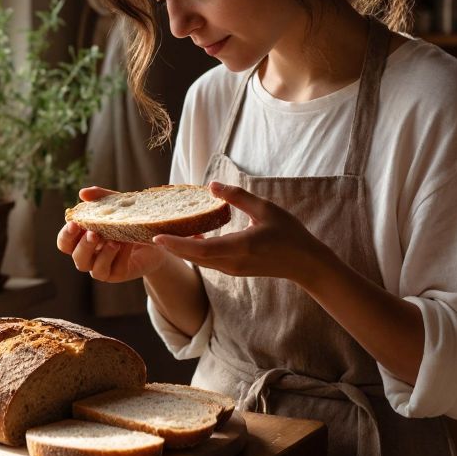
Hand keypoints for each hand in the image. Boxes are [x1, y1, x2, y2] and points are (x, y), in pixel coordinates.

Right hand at [57, 186, 169, 282]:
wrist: (155, 235)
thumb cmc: (128, 219)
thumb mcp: (115, 204)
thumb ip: (100, 197)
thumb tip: (83, 193)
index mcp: (82, 241)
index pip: (65, 243)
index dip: (66, 235)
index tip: (74, 223)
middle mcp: (90, 257)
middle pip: (77, 258)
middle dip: (84, 246)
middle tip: (93, 234)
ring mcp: (104, 268)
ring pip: (95, 270)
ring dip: (104, 255)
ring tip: (113, 241)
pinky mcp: (119, 274)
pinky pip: (116, 269)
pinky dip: (121, 256)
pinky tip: (127, 243)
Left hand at [153, 181, 327, 281]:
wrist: (305, 264)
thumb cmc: (289, 234)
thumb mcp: (265, 209)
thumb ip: (238, 197)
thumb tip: (212, 185)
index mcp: (239, 247)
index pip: (200, 249)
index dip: (177, 244)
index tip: (157, 238)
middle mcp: (232, 263)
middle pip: (193, 257)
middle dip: (171, 245)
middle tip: (151, 230)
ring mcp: (232, 270)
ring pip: (199, 260)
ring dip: (182, 248)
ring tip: (165, 230)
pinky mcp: (234, 270)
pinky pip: (208, 261)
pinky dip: (195, 250)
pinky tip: (190, 234)